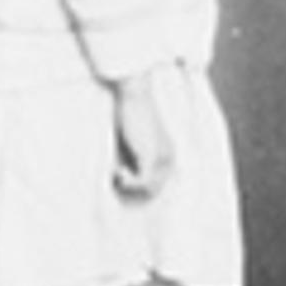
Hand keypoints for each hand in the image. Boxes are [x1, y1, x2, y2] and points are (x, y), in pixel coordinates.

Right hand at [111, 71, 176, 199]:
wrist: (135, 95)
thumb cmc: (130, 114)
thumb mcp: (132, 143)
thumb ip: (132, 161)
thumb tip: (122, 179)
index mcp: (168, 155)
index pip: (159, 184)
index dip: (138, 187)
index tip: (121, 178)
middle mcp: (169, 159)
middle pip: (155, 190)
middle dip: (133, 190)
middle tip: (115, 179)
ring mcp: (162, 159)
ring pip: (149, 189)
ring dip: (129, 187)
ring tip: (115, 176)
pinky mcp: (151, 157)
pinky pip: (142, 182)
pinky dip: (128, 182)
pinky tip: (116, 173)